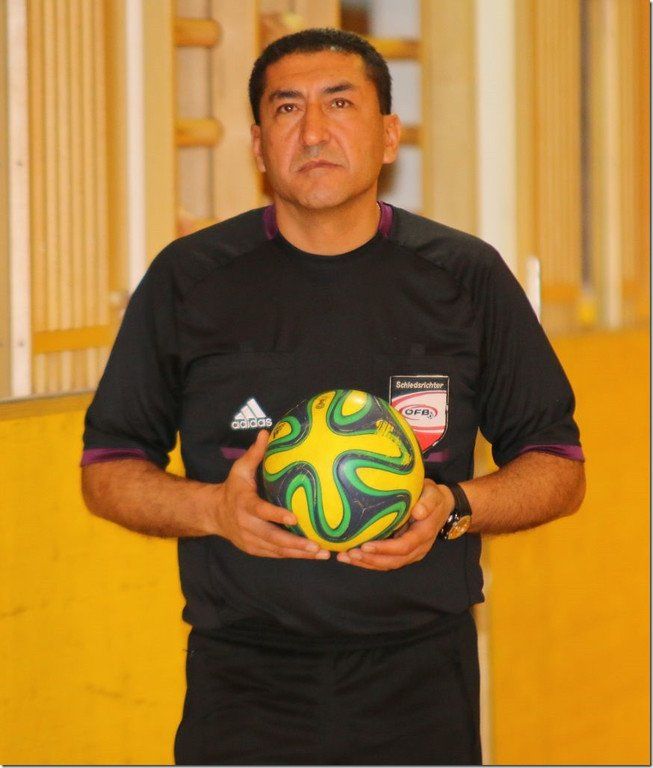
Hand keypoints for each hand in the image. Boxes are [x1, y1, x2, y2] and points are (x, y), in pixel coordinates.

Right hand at [212, 430, 329, 559]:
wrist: (213, 514)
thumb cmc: (233, 488)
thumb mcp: (240, 469)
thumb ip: (255, 453)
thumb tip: (266, 432)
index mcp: (245, 505)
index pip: (261, 511)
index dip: (277, 515)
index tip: (295, 518)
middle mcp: (247, 525)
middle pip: (272, 537)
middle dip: (295, 544)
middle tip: (317, 546)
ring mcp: (250, 540)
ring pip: (276, 550)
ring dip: (299, 553)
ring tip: (322, 554)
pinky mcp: (254, 550)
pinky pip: (275, 554)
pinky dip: (292, 556)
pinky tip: (311, 555)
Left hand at [336, 479, 453, 570]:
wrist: (441, 505)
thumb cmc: (433, 496)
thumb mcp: (433, 493)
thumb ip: (428, 502)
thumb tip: (418, 512)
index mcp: (424, 534)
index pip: (404, 546)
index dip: (384, 549)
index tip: (366, 545)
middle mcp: (418, 548)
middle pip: (394, 561)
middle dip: (370, 560)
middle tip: (349, 553)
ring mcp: (410, 553)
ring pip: (388, 564)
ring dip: (366, 563)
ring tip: (345, 557)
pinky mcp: (402, 552)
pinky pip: (385, 560)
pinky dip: (368, 561)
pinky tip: (351, 555)